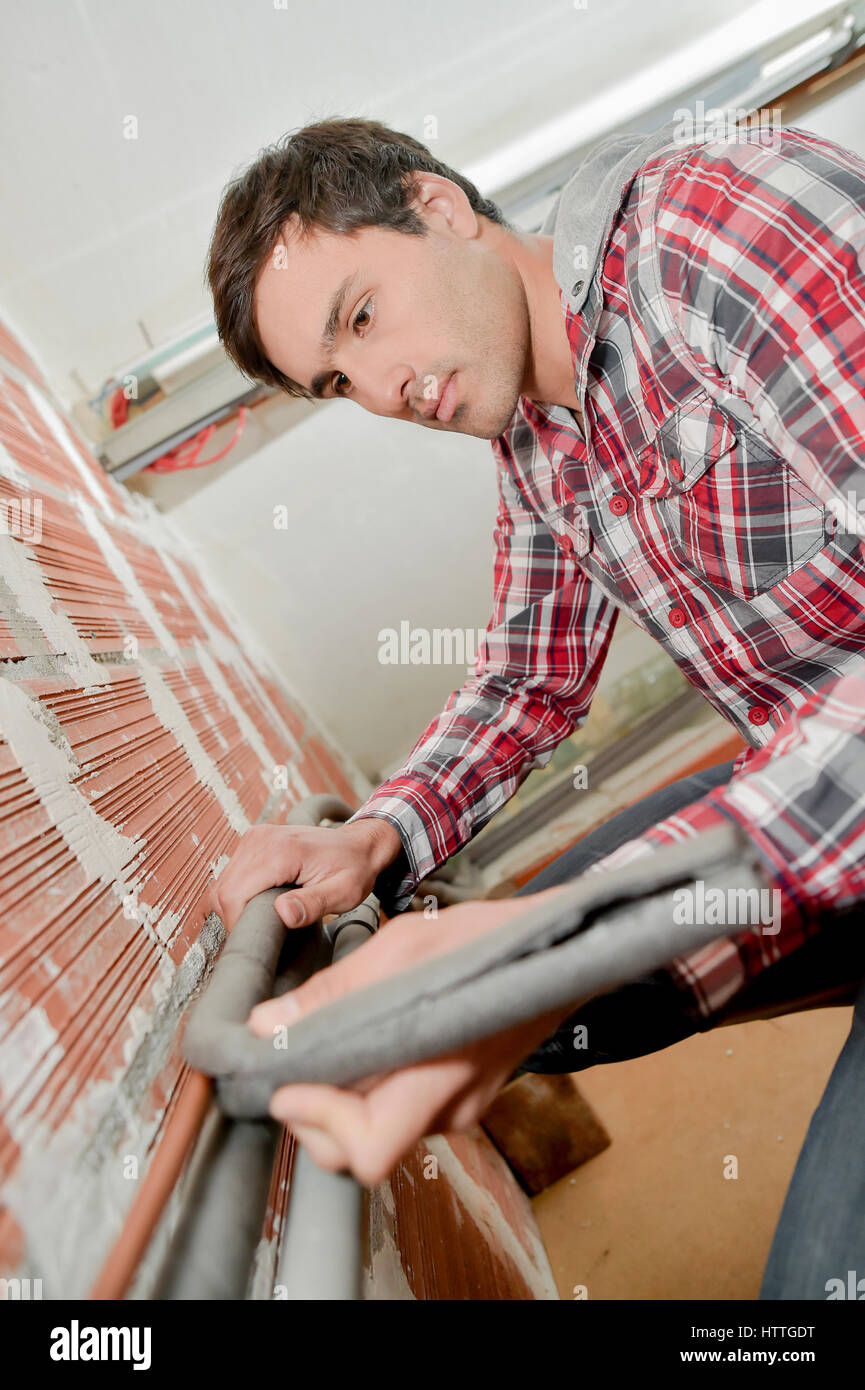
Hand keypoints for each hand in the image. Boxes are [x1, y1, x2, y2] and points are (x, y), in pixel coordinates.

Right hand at [215, 817, 401, 930]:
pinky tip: (262, 902)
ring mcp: (255, 837)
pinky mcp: (253, 841)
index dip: (238, 924)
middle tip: (263, 932)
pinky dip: (239, 894)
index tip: (258, 940)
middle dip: (236, 918)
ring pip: (223, 884)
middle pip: (224, 891)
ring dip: (237, 907)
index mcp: (281, 850)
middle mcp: (261, 839)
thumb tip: (283, 913)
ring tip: (265, 917)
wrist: (359, 844)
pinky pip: (231, 875)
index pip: (234, 895)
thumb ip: (314, 904)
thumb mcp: (344, 892)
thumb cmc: (354, 868)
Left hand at [247, 887, 576, 1184]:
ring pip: (377, 1132)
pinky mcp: (458, 1097)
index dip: (318, 1123)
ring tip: (327, 1046)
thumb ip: (336, 991)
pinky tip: (365, 1043)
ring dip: (341, 1101)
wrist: (554, 949)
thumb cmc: (488, 944)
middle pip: (360, 1151)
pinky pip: (400, 1111)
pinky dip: (370, 1090)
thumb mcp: (403, 947)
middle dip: (316, 1117)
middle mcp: (450, 1107)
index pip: (367, 1148)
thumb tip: (270, 1023)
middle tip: (293, 1067)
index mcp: (440, 1076)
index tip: (288, 1084)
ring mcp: (457, 1107)